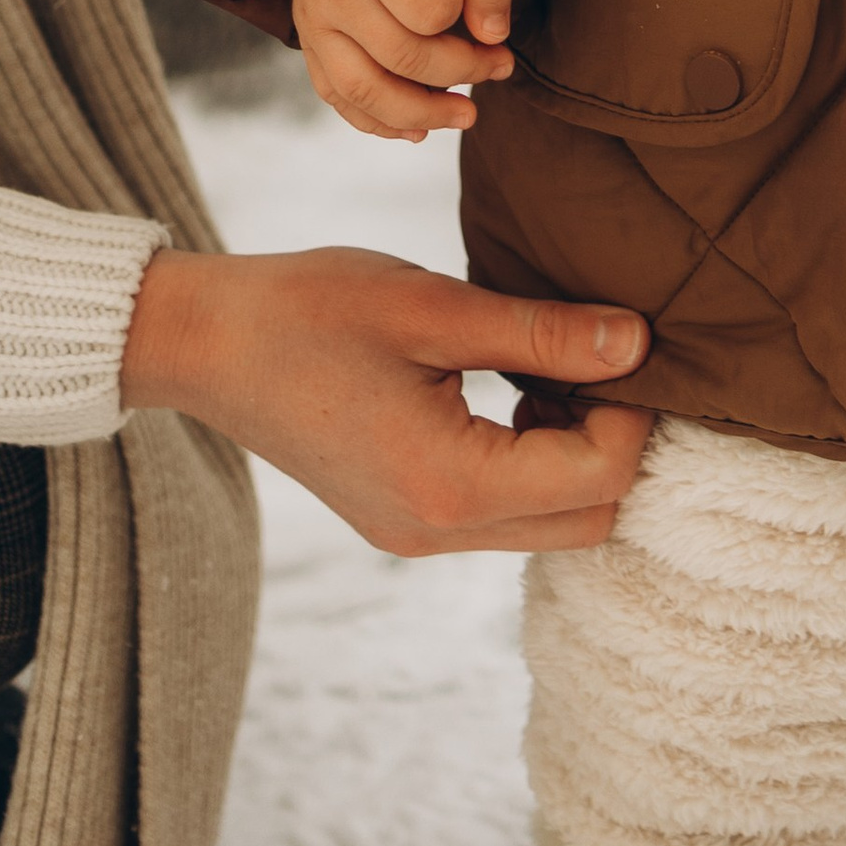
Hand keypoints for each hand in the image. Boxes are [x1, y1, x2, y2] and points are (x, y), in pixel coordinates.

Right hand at [121, 245, 652, 553]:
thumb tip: (638, 342)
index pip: (598, 478)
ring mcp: (417, 536)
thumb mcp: (435, 309)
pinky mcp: (403, 521)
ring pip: (549, 522)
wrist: (208, 345)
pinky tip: (508, 389)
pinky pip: (501, 512)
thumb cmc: (313, 310)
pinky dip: (529, 460)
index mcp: (449, 485)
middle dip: (612, 440)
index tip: (620, 340)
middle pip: (586, 521)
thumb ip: (542, 334)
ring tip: (545, 365)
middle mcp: (437, 533)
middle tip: (590, 357)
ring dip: (571, 452)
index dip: (632, 410)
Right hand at [295, 0, 515, 139]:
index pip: (430, 9)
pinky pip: (339, 99)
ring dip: (422, 116)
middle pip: (402, 58)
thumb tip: (493, 37)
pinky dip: (379, 123)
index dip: (471, 23)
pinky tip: (418, 129)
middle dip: (462, 73)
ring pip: (364, 92)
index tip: (497, 27)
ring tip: (466, 115)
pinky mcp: (310, 47)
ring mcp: (314, 23)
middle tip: (501, 67)